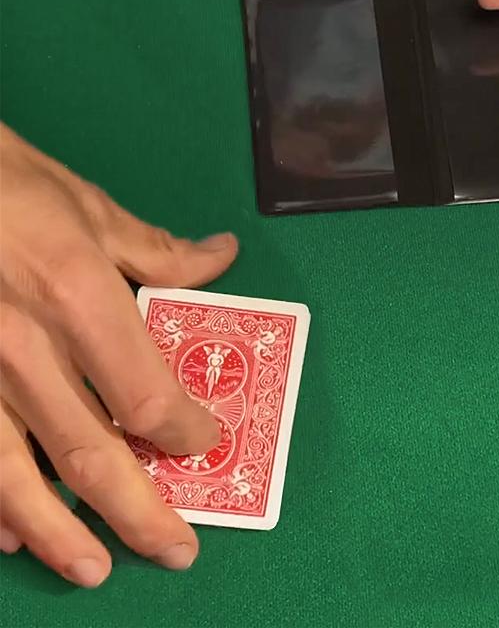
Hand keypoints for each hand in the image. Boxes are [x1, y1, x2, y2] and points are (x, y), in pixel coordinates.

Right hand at [0, 124, 237, 585]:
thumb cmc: (5, 184)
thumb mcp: (89, 208)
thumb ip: (159, 251)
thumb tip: (221, 259)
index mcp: (76, 297)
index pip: (147, 394)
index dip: (185, 429)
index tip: (207, 442)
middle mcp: (22, 349)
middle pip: (91, 454)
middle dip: (139, 511)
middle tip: (177, 549)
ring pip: (18, 478)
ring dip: (60, 534)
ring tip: (96, 570)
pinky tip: (9, 534)